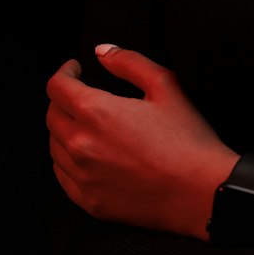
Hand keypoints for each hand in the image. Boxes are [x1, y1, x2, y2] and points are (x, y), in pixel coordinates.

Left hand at [46, 45, 235, 238]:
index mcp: (96, 113)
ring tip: (87, 124)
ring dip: (64, 130)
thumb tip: (101, 52)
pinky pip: (63, 176)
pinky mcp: (90, 202)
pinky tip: (89, 155)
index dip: (65, 72)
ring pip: (54, 147)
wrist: (202, 192)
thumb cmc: (187, 138)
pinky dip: (69, 161)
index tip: (76, 68)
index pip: (57, 87)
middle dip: (63, 99)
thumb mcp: (166, 85)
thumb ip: (129, 63)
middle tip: (82, 93)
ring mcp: (83, 178)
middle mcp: (80, 146)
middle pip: (51, 115)